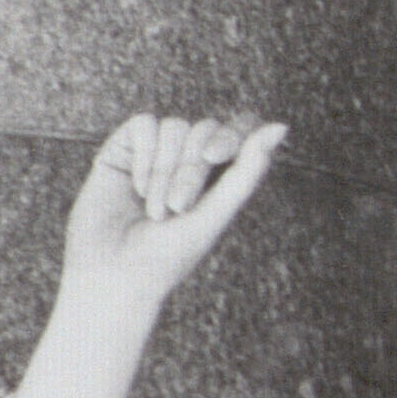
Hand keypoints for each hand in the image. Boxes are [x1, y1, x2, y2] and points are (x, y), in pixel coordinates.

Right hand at [58, 112, 289, 316]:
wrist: (114, 273)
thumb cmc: (168, 256)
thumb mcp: (215, 215)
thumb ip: (247, 173)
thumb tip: (281, 126)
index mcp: (219, 180)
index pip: (238, 132)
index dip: (232, 135)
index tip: (214, 157)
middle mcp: (189, 161)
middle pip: (205, 130)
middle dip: (192, 170)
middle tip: (178, 209)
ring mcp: (156, 152)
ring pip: (175, 126)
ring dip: (165, 170)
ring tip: (155, 211)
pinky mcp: (124, 147)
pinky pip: (144, 124)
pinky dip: (144, 157)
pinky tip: (136, 188)